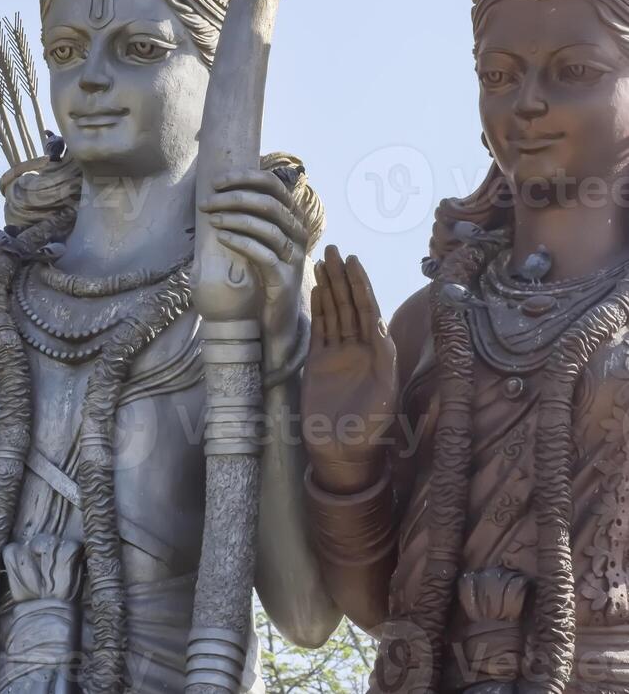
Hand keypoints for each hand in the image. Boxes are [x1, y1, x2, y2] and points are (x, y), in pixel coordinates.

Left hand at [199, 168, 307, 378]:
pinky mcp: (284, 278)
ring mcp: (294, 257)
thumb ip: (248, 217)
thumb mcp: (256, 241)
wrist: (272, 320)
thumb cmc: (259, 277)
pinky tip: (221, 237)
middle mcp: (299, 234)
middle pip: (269, 203)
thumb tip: (216, 192)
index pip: (274, 185)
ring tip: (211, 218)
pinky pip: (263, 254)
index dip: (245, 178)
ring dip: (234, 218)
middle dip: (234, 197)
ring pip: (267, 226)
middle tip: (207, 202)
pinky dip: (240, 241)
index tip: (218, 181)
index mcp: (292, 219)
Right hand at [302, 246, 397, 493]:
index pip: (368, 310)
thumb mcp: (386, 400)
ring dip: (329, 287)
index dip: (361, 285)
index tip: (353, 263)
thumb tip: (386, 336)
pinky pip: (320, 329)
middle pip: (350, 304)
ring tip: (322, 262)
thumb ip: (387, 367)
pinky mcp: (320, 362)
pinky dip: (319, 309)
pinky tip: (316, 291)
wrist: (342, 452)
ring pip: (334, 312)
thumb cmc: (370, 430)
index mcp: (379, 352)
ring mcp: (339, 353)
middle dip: (343, 278)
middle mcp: (360, 347)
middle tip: (334, 251)